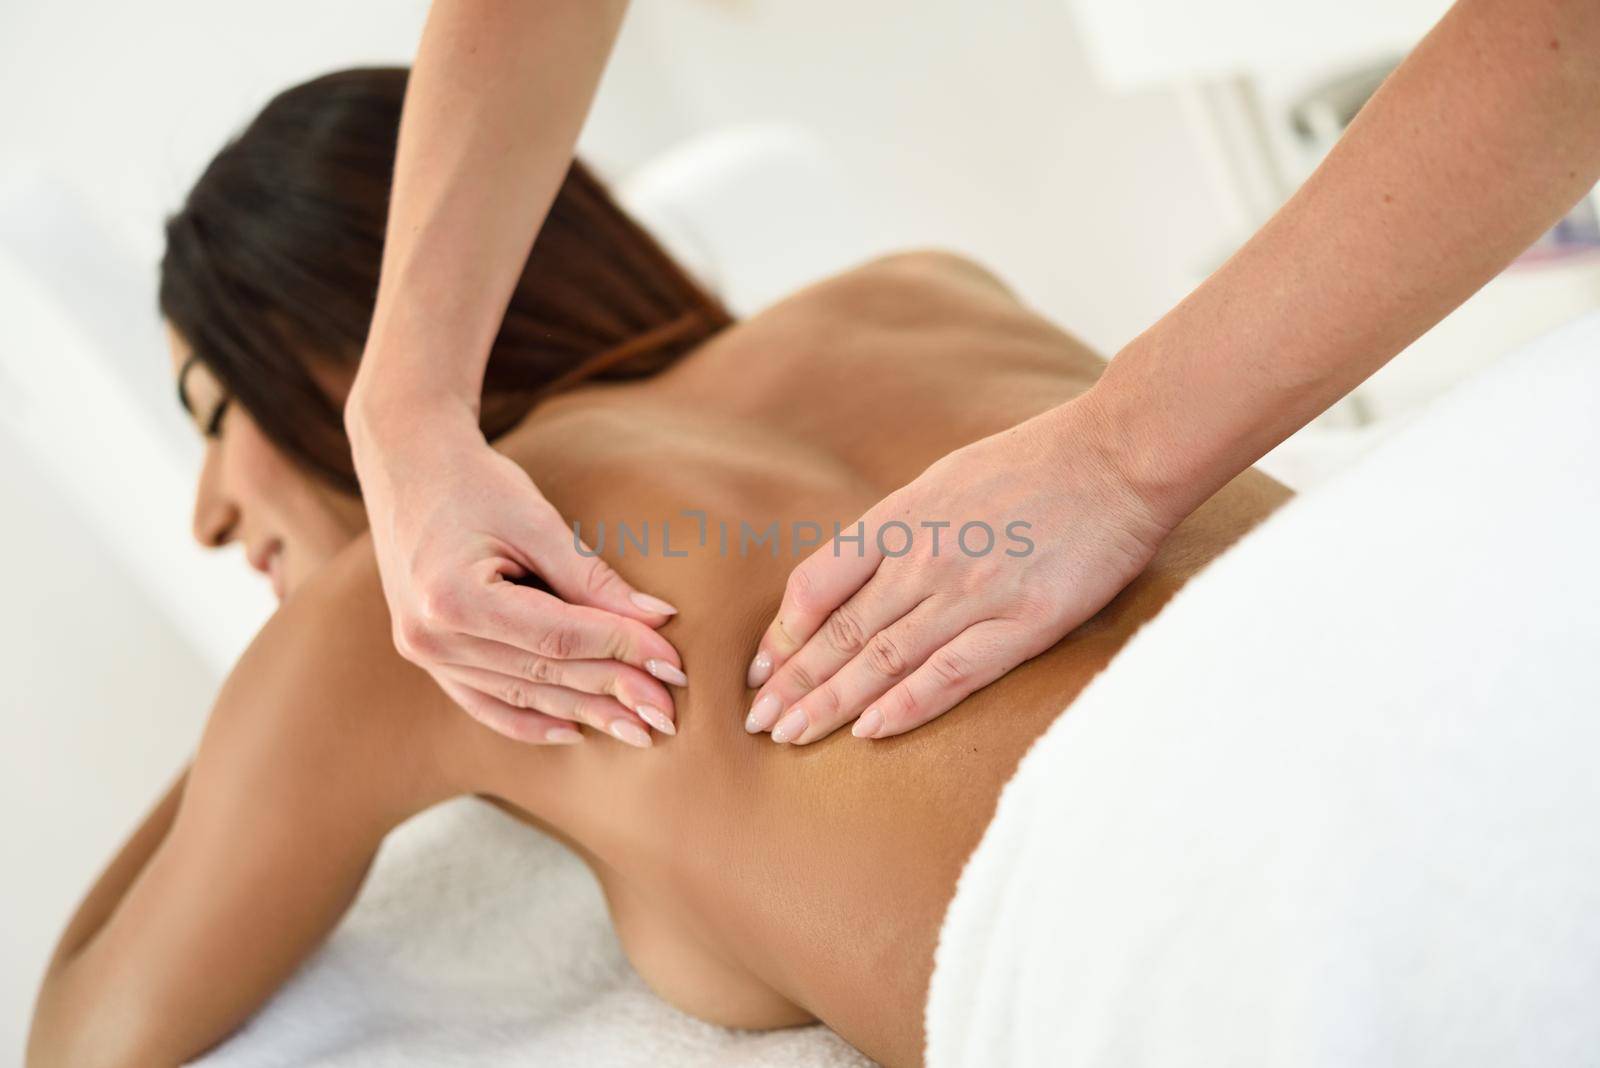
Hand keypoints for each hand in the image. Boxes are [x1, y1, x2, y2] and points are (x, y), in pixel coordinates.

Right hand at [348, 392, 684, 746]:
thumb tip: (659, 620)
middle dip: (613, 690)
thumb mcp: (537, 520)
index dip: (621, 650)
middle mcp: (430, 636)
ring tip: (638, 728)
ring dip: (584, 712)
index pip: (559, 637)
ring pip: (521, 694)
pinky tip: (574, 731)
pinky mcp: (426, 656)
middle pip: (543, 672)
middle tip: (668, 711)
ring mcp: (424, 653)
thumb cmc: (475, 483)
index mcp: (453, 597)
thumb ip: (593, 577)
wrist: (407, 467)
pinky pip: (484, 702)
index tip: (671, 665)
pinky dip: (530, 720)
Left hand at [743, 398, 1172, 744]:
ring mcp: (974, 591)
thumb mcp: (950, 477)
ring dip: (832, 703)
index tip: (762, 669)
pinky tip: (869, 732)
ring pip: (883, 658)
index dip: (783, 631)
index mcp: (904, 516)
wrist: (1120, 454)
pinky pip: (952, 673)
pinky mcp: (1024, 624)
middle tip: (756, 724)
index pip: (818, 582)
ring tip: (791, 737)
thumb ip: (906, 525)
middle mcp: (926, 556)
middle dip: (793, 682)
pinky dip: (906, 705)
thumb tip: (867, 569)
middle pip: (841, 630)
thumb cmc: (1041, 461)